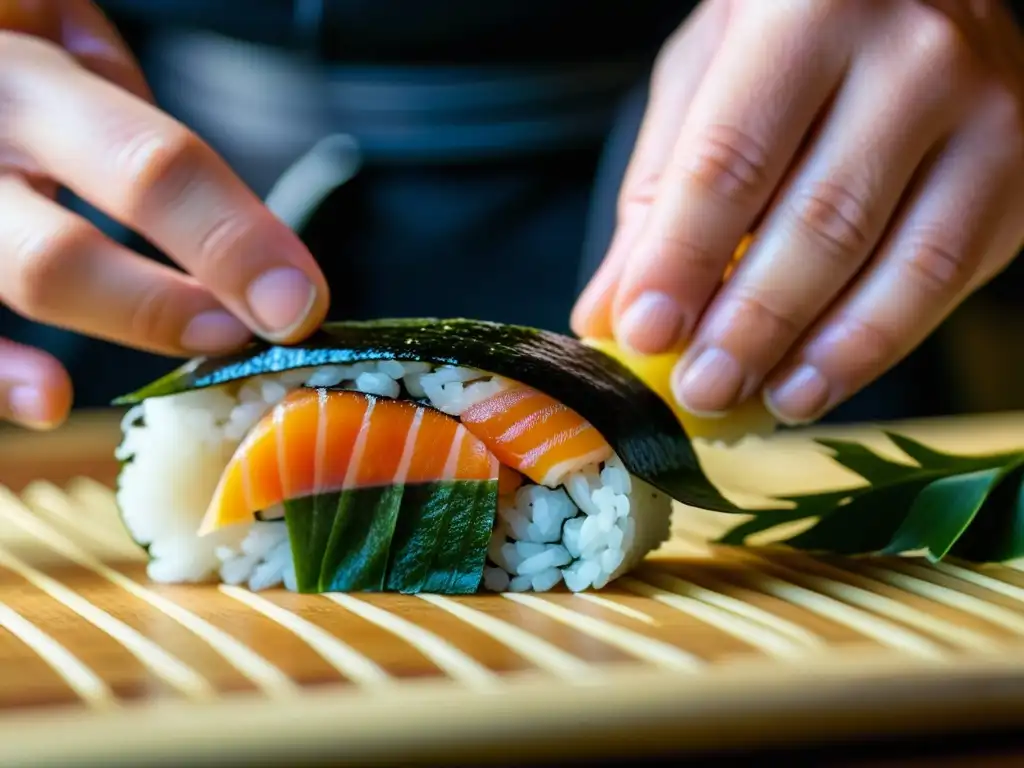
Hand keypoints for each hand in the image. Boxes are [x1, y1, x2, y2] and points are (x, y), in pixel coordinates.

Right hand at [0, 1, 328, 428]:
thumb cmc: (5, 28)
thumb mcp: (58, 18)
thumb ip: (119, 94)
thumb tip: (211, 198)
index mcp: (23, 78)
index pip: (146, 167)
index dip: (230, 243)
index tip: (298, 300)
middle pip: (62, 256)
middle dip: (168, 309)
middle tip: (249, 334)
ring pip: (19, 288)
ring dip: (117, 330)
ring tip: (196, 353)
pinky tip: (50, 403)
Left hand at [572, 0, 1023, 424]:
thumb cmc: (791, 30)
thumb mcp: (706, 76)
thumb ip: (661, 187)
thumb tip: (612, 310)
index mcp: (807, 13)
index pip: (732, 159)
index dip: (683, 258)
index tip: (643, 332)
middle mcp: (911, 55)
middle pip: (820, 221)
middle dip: (748, 324)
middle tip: (696, 388)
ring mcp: (983, 112)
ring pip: (898, 264)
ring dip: (814, 353)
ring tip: (750, 399)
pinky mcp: (1018, 173)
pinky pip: (945, 281)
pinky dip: (872, 347)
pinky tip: (813, 382)